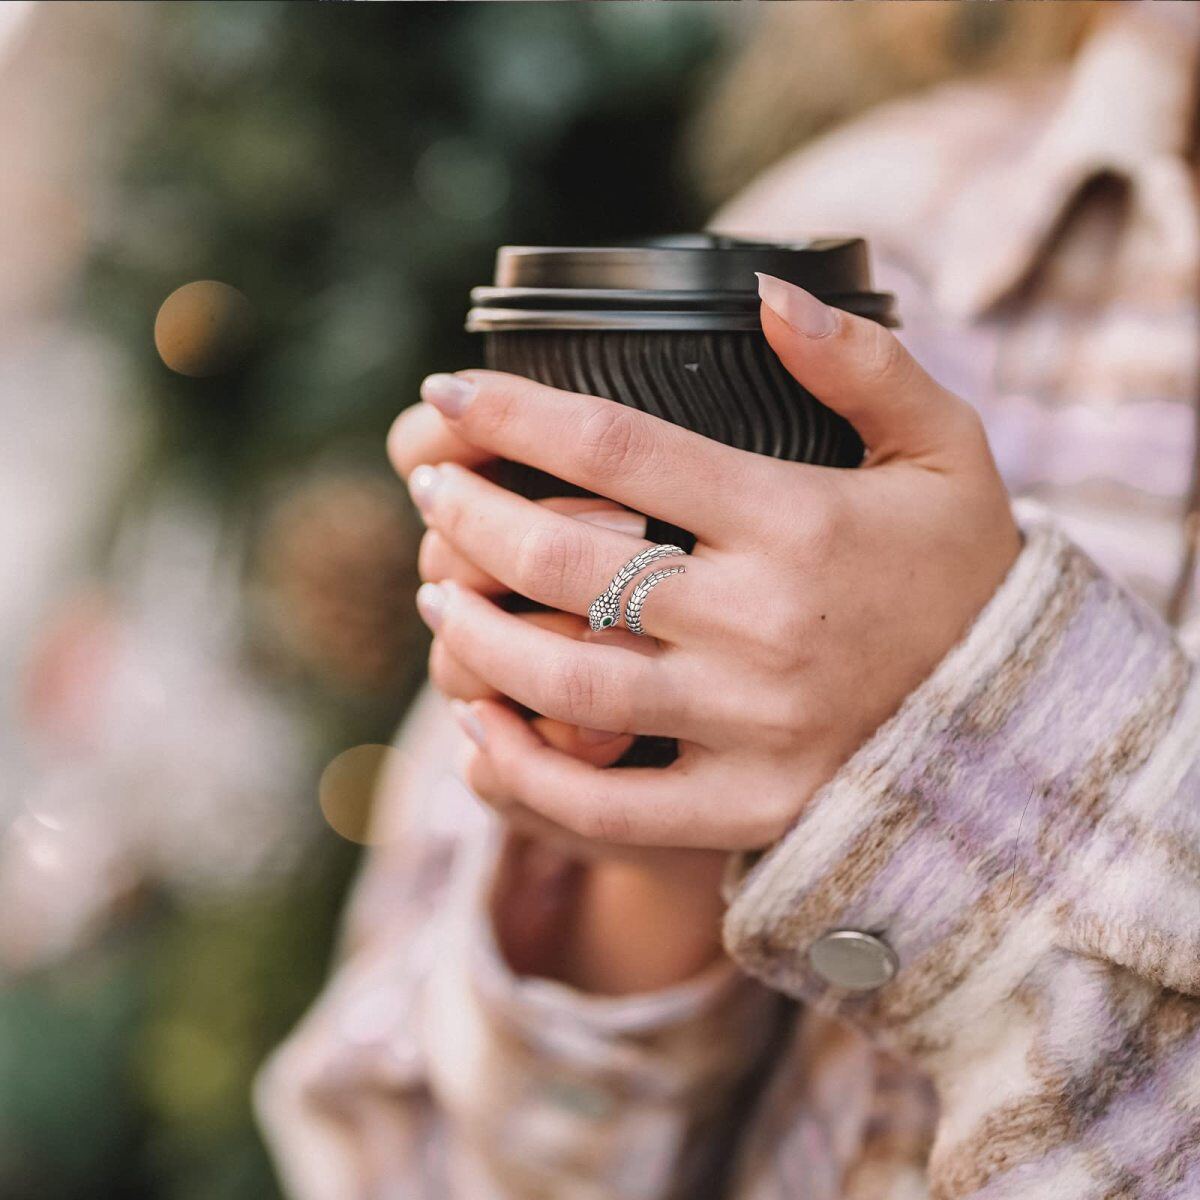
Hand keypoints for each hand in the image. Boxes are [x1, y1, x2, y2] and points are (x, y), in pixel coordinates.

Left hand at [400, 274, 1020, 850]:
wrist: (1016, 723)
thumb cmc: (961, 574)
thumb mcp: (945, 449)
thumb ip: (864, 365)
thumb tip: (769, 294)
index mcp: (797, 521)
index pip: (619, 448)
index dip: (513, 411)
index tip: (449, 391)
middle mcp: (762, 623)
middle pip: (566, 560)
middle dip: (470, 514)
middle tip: (432, 490)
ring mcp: (749, 725)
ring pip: (565, 680)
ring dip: (475, 634)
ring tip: (436, 595)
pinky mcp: (743, 806)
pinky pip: (604, 803)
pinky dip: (522, 772)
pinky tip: (476, 731)